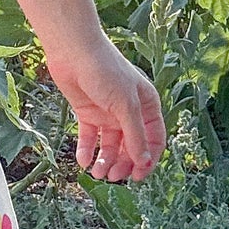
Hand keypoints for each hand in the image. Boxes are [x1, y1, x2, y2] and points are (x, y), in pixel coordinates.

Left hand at [44, 31, 165, 184]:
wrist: (74, 51)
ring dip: (105, 161)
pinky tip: (83, 161)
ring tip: (97, 173)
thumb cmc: (106, 70)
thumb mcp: (126, 104)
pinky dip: (87, 150)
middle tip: (112, 177)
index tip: (137, 176)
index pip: (154, 139)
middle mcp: (129, 111)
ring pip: (110, 145)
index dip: (148, 159)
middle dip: (123, 163)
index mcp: (147, 105)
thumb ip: (134, 134)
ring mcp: (108, 113)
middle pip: (131, 145)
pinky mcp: (87, 112)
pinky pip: (89, 137)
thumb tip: (144, 161)